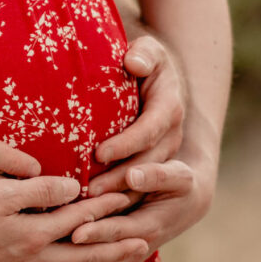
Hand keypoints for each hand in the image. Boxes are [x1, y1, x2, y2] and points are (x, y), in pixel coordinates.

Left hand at [47, 150, 216, 261]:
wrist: (188, 203)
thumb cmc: (180, 184)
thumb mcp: (177, 176)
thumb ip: (157, 175)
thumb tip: (133, 174)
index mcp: (147, 226)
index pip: (118, 230)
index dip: (99, 232)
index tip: (76, 234)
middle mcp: (135, 249)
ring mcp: (125, 259)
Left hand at [88, 35, 185, 196]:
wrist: (155, 80)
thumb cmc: (143, 61)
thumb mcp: (149, 51)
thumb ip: (144, 53)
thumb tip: (134, 62)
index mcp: (170, 108)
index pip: (149, 130)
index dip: (126, 143)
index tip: (99, 153)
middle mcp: (171, 136)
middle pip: (148, 164)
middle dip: (119, 178)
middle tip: (89, 190)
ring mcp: (165, 154)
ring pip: (145, 182)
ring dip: (118, 195)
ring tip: (89, 204)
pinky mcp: (154, 167)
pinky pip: (138, 190)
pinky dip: (118, 201)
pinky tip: (93, 210)